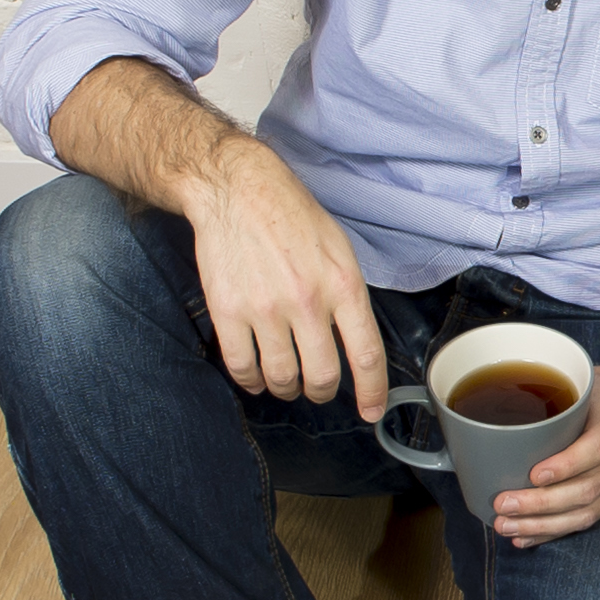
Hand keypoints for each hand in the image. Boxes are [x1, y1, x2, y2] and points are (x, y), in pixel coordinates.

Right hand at [183, 139, 387, 416]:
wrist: (237, 189)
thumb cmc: (290, 214)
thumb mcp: (339, 248)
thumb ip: (349, 297)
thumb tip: (357, 343)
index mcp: (342, 284)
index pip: (366, 354)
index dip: (372, 392)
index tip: (371, 411)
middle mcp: (306, 301)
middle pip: (322, 377)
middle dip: (322, 392)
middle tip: (318, 389)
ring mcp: (265, 309)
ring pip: (282, 378)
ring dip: (286, 389)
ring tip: (286, 382)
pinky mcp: (227, 312)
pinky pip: (242, 368)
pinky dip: (251, 381)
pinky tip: (256, 376)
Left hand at [495, 358, 599, 543]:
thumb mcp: (592, 381)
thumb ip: (556, 392)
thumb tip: (505, 402)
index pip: (596, 448)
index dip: (565, 466)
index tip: (533, 474)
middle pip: (586, 489)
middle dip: (541, 504)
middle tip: (503, 504)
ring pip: (585, 512)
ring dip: (542, 525)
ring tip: (506, 526)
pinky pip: (586, 519)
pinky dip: (553, 532)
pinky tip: (525, 537)